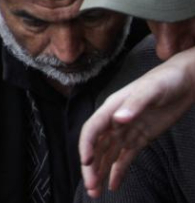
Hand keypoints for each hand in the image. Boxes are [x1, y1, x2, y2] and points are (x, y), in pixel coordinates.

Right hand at [79, 47, 194, 197]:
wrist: (184, 81)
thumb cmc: (166, 81)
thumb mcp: (151, 90)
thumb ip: (134, 105)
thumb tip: (118, 119)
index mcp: (111, 108)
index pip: (92, 129)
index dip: (86, 146)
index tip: (86, 163)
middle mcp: (114, 121)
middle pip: (96, 147)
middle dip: (91, 167)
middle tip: (91, 187)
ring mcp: (126, 131)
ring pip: (107, 155)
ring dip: (100, 172)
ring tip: (96, 193)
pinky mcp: (139, 139)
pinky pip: (124, 158)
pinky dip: (117, 172)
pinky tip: (113, 186)